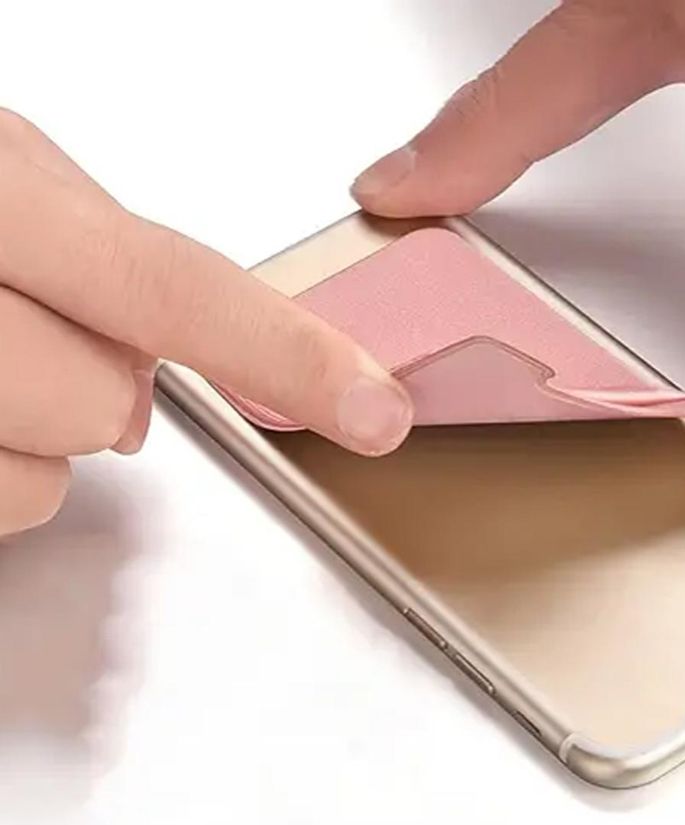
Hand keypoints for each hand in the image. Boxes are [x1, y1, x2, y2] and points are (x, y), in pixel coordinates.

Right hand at [0, 112, 411, 538]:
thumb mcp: (5, 187)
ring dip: (38, 436)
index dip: (287, 355)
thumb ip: (110, 254)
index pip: (173, 286)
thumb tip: (181, 351)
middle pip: (104, 402)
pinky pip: (10, 505)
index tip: (374, 408)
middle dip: (99, 391)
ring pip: (55, 467)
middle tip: (50, 346)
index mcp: (0, 198)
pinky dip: (4, 478)